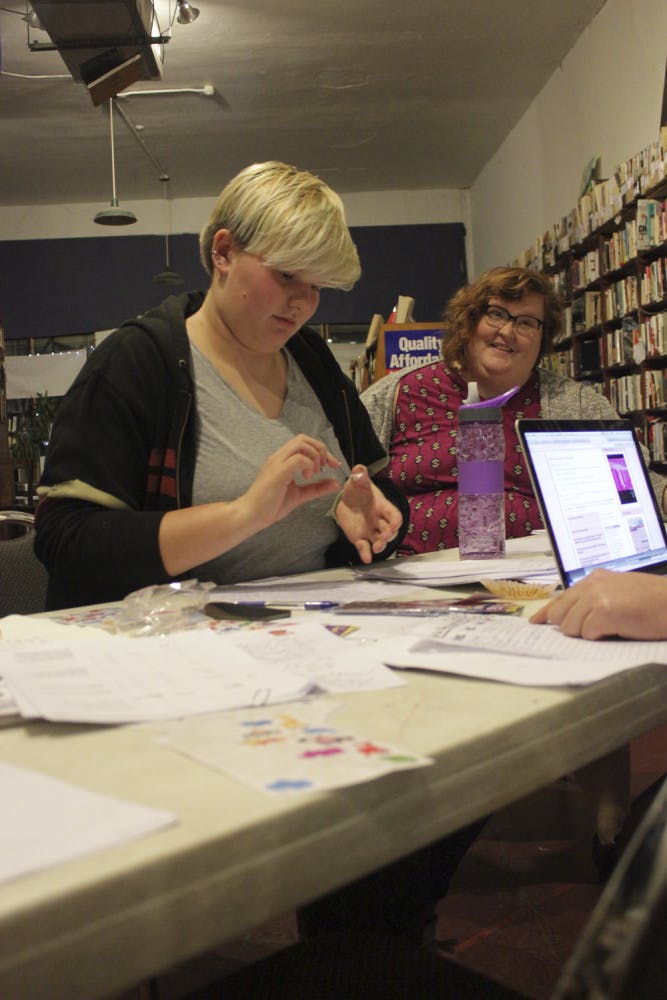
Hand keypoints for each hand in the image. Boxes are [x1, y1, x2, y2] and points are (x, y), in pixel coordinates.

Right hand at [244, 434, 340, 529]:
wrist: (251, 515)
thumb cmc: (270, 505)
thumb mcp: (299, 494)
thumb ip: (316, 488)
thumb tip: (336, 483)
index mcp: (283, 460)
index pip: (303, 442)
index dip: (321, 450)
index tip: (332, 465)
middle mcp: (279, 457)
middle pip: (303, 439)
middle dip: (321, 450)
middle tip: (327, 467)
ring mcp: (277, 463)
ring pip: (301, 444)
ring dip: (314, 457)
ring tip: (314, 474)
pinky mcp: (278, 472)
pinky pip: (298, 459)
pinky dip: (308, 465)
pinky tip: (307, 477)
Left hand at [334, 465, 402, 563]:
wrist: (345, 500)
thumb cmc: (357, 490)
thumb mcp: (357, 481)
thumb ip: (359, 476)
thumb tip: (359, 469)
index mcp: (382, 506)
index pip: (394, 515)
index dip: (396, 522)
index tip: (394, 525)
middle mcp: (379, 521)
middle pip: (390, 531)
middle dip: (388, 536)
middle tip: (383, 540)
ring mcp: (371, 531)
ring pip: (380, 541)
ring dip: (380, 545)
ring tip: (376, 549)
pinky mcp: (360, 538)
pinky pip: (365, 547)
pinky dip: (366, 553)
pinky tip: (366, 558)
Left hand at [530, 568, 666, 639]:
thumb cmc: (654, 603)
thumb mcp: (620, 592)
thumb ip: (596, 598)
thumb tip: (571, 616)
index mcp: (595, 578)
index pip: (562, 596)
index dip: (547, 612)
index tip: (536, 621)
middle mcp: (592, 584)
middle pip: (560, 614)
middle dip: (573, 627)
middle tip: (597, 629)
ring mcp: (597, 596)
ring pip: (570, 627)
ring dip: (589, 634)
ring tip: (614, 626)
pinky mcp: (604, 611)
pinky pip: (587, 634)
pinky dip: (600, 638)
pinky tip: (618, 629)